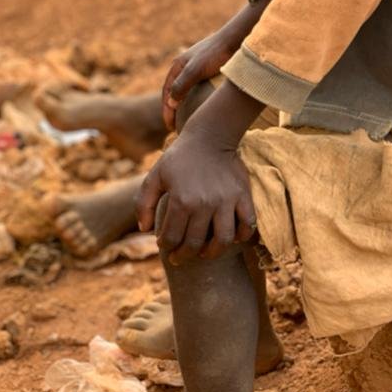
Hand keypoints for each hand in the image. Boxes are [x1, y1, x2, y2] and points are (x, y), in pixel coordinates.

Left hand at [137, 122, 256, 263]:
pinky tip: (232, 237)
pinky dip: (242, 236)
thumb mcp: (155, 175)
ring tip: (205, 253)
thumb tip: (145, 230)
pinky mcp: (242, 195)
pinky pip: (247, 223)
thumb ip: (143, 202)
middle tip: (180, 256)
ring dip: (212, 252)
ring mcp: (226, 201)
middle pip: (195, 243)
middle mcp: (204, 204)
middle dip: (184, 254)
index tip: (166, 245)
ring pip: (223, 240)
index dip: (166, 246)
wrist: (210, 136)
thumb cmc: (180, 156)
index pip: (172, 237)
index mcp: (181, 201)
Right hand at [162, 28, 239, 130]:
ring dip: (184, 104)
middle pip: (174, 91)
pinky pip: (198, 87)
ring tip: (187, 120)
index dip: (166, 110)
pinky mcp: (209, 69)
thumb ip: (182, 85)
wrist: (236, 39)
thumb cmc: (216, 53)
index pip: (166, 92)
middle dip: (172, 109)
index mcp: (178, 65)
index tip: (170, 126)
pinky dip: (195, 99)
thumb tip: (171, 103)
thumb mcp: (195, 70)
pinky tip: (202, 107)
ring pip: (187, 90)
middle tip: (175, 127)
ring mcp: (197, 67)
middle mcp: (185, 66)